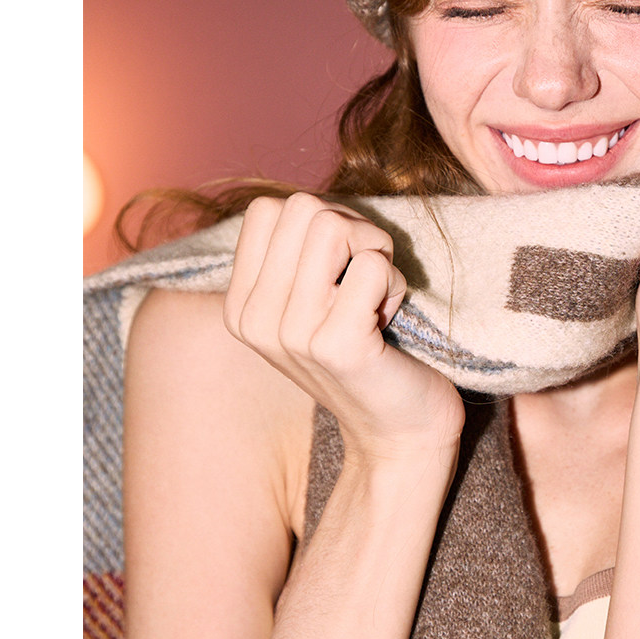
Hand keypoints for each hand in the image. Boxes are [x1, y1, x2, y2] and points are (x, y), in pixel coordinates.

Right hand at [224, 194, 464, 461]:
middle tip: (367, 281)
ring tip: (376, 300)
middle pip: (303, 208)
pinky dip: (395, 284)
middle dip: (352, 230)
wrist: (399, 431)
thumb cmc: (366, 350)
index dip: (320, 223)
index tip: (338, 270)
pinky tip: (388, 324)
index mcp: (240, 306)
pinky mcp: (336, 345)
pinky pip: (372, 265)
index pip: (269, 209)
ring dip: (376, 253)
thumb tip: (310, 206)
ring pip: (335, 227)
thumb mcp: (312, 302)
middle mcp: (254, 319)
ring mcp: (291, 334)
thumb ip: (298, 254)